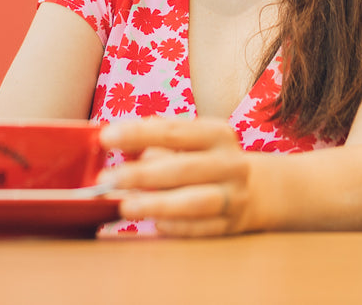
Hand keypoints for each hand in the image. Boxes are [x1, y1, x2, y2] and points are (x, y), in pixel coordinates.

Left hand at [99, 118, 252, 236]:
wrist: (255, 190)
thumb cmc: (205, 161)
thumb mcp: (191, 142)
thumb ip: (158, 141)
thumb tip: (116, 143)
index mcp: (217, 134)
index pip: (173, 131)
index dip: (138, 134)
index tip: (105, 138)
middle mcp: (230, 163)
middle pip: (183, 168)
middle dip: (141, 174)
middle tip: (107, 180)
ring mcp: (235, 195)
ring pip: (194, 201)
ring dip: (157, 204)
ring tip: (125, 207)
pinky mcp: (232, 224)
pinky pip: (201, 228)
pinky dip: (177, 227)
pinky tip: (155, 224)